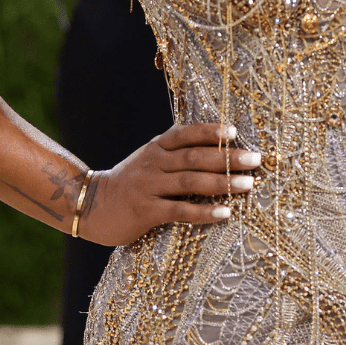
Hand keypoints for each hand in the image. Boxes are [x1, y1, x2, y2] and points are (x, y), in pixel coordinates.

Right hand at [77, 122, 261, 245]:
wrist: (89, 205)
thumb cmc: (129, 183)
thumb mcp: (149, 160)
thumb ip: (175, 153)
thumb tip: (216, 146)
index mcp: (156, 148)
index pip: (186, 134)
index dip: (210, 132)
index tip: (235, 132)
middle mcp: (154, 163)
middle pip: (195, 157)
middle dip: (228, 158)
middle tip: (256, 160)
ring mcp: (149, 187)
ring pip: (191, 182)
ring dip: (223, 183)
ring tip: (248, 185)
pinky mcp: (146, 211)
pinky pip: (180, 210)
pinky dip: (204, 211)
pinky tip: (224, 213)